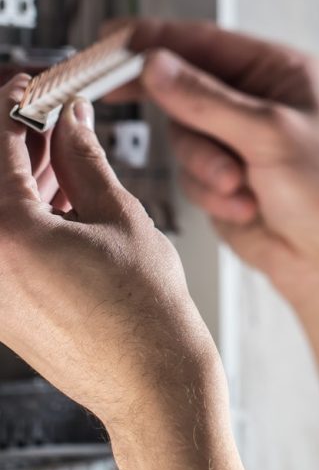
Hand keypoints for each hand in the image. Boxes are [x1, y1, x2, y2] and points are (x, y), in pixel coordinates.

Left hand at [0, 73, 217, 430]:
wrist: (152, 382)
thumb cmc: (145, 315)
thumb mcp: (120, 215)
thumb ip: (85, 157)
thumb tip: (70, 120)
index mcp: (8, 234)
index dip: (13, 103)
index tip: (29, 87)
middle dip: (12, 137)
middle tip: (45, 112)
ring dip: (18, 171)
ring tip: (61, 149)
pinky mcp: (1, 306)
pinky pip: (2, 240)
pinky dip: (21, 208)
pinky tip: (60, 192)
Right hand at [108, 19, 318, 311]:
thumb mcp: (270, 135)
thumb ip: (207, 101)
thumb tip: (155, 64)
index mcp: (279, 71)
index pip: (207, 42)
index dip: (157, 37)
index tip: (114, 39)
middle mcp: (257, 99)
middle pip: (185, 87)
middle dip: (181, 114)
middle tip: (118, 94)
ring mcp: (238, 138)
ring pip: (183, 135)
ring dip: (204, 164)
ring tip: (237, 184)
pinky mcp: (223, 175)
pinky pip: (189, 172)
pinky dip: (210, 191)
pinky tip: (244, 205)